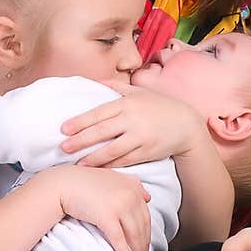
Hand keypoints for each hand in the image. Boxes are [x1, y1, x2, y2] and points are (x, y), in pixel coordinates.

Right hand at [54, 164, 151, 250]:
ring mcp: (119, 205)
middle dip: (143, 244)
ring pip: (134, 234)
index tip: (145, 242)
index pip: (145, 214)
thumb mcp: (112, 177)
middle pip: (142, 226)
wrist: (63, 183)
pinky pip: (119, 239)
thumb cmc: (83, 181)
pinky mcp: (107, 217)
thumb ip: (131, 184)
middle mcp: (129, 195)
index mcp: (132, 186)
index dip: (146, 231)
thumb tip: (148, 198)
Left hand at [59, 83, 203, 167]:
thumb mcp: (139, 91)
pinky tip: (98, 168)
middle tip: (63, 147)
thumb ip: (116, 86)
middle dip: (80, 141)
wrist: (186, 124)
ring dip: (92, 158)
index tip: (64, 128)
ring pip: (112, 150)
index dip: (81, 121)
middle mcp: (133, 119)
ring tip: (77, 163)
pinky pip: (124, 161)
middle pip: (102, 132)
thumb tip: (93, 81)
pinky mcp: (147, 152)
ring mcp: (140, 137)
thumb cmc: (159, 106)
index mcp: (128, 103)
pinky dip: (109, 165)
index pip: (99, 113)